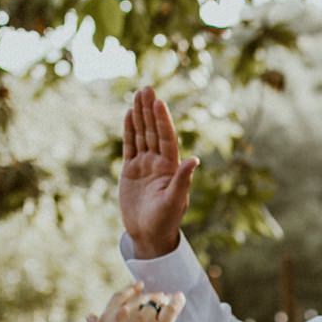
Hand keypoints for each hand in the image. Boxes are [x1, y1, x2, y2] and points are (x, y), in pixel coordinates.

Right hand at [88, 282, 181, 321]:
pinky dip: (177, 301)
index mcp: (107, 318)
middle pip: (140, 298)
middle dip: (149, 296)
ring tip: (168, 301)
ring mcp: (143, 321)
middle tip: (159, 298)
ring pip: (155, 302)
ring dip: (162, 300)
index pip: (120, 297)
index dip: (131, 290)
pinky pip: (172, 309)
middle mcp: (124, 315)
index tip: (138, 286)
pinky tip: (180, 297)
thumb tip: (90, 315)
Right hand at [120, 86, 198, 256]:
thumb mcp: (174, 201)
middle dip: (150, 110)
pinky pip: (130, 146)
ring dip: (139, 115)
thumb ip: (182, 180)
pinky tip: (128, 115)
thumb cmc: (165, 220)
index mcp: (171, 167)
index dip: (162, 120)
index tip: (159, 102)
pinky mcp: (131, 170)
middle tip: (147, 88)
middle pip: (153, 131)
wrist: (149, 234)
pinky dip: (129, 130)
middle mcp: (159, 162)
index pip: (166, 138)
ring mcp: (145, 165)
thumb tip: (193, 159)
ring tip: (137, 94)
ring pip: (141, 134)